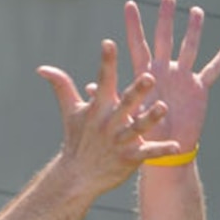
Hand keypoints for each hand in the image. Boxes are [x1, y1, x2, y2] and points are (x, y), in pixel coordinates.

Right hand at [37, 39, 176, 195]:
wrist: (78, 176)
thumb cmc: (77, 138)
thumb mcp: (70, 111)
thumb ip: (61, 86)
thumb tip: (42, 67)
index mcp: (98, 109)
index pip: (103, 81)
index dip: (106, 63)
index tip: (109, 43)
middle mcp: (109, 123)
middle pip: (125, 104)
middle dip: (137, 91)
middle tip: (149, 76)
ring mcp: (120, 142)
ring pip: (138, 128)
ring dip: (150, 119)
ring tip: (164, 107)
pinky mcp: (130, 159)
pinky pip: (148, 153)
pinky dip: (162, 150)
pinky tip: (177, 146)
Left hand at [124, 0, 219, 166]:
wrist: (165, 150)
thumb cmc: (142, 133)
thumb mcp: (125, 114)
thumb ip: (112, 99)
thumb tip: (90, 88)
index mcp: (145, 75)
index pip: (137, 45)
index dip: (133, 26)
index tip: (129, 4)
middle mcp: (163, 71)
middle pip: (164, 39)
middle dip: (165, 19)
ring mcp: (182, 78)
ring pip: (189, 49)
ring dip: (193, 31)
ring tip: (196, 11)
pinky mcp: (198, 89)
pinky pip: (212, 72)